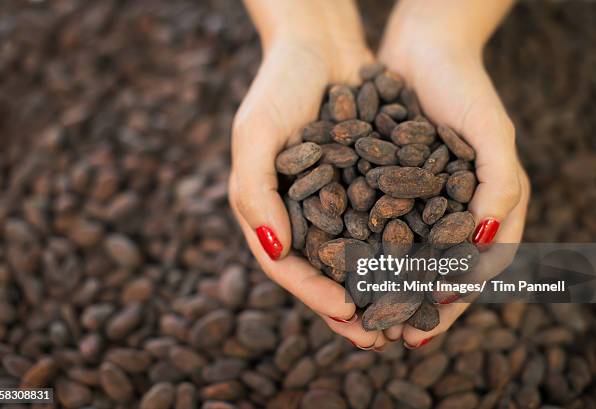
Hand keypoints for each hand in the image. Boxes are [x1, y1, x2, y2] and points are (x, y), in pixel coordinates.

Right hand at [229, 21, 385, 348]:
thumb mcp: (254, 134)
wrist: (318, 43)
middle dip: (349, 306)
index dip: (313, 293)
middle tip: (378, 336)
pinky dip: (398, 245)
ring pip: (355, 254)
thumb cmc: (277, 85)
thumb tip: (275, 251)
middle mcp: (298, 212)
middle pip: (323, 271)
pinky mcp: (361, 183)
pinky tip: (423, 263)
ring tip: (404, 312)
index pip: (286, 266)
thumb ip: (256, 192)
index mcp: (266, 209)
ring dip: (377, 286)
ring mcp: (331, 200)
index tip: (346, 313)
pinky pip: (380, 222)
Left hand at [378, 15, 529, 347]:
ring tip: (353, 314)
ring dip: (376, 287)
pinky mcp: (379, 185)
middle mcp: (445, 212)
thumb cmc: (467, 88)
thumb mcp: (492, 133)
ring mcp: (411, 201)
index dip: (451, 302)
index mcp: (482, 211)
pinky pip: (365, 224)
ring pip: (393, 255)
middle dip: (405, 305)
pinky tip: (334, 267)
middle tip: (381, 338)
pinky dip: (353, 247)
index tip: (426, 330)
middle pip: (427, 272)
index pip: (471, 271)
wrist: (424, 48)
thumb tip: (483, 248)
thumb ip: (500, 187)